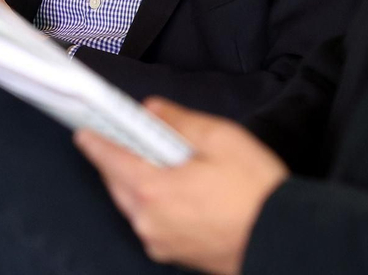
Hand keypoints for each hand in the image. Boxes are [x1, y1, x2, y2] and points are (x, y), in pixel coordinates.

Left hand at [76, 98, 287, 274]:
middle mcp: (149, 221)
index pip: (110, 159)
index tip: (83, 130)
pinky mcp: (175, 256)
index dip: (95, 141)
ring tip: (157, 162)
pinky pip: (152, 224)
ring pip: (134, 206)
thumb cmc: (256, 192)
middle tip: (123, 140)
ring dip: (137, 183)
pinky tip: (175, 191)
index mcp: (153, 189)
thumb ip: (179, 121)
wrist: (284, 240)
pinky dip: (154, 205)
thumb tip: (152, 110)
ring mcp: (160, 243)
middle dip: (117, 161)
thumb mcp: (221, 139)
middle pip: (118, 185)